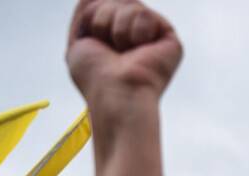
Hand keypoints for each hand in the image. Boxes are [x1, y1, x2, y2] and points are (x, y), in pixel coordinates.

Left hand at [67, 0, 182, 108]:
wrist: (116, 94)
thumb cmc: (95, 77)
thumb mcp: (78, 39)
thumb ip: (86, 11)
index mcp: (116, 36)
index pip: (103, 4)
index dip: (93, 19)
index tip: (95, 45)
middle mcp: (135, 35)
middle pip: (115, 1)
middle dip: (103, 21)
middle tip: (111, 50)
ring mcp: (153, 36)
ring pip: (130, 5)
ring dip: (118, 29)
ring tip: (125, 53)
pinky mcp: (169, 39)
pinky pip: (145, 14)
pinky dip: (136, 32)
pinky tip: (141, 51)